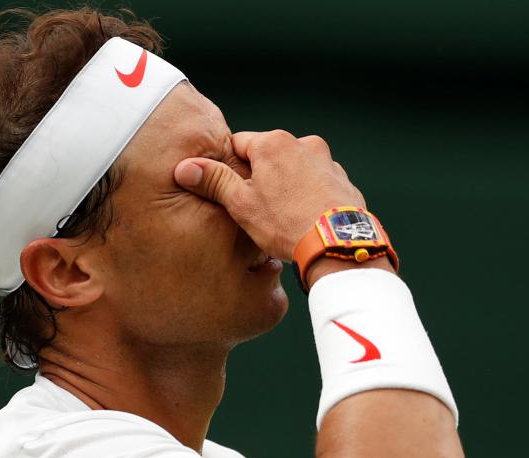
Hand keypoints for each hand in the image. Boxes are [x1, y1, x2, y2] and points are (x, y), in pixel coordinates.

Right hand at [173, 130, 365, 260]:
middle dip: (260, 177)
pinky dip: (309, 195)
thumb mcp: (241, 203)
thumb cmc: (286, 223)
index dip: (230, 167)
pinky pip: (317, 183)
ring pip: (295, 169)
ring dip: (286, 185)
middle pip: (269, 156)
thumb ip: (215, 181)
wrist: (335, 244)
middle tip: (256, 207)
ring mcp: (327, 161)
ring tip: (282, 216)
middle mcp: (303, 144)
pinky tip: (304, 218)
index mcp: (274, 143)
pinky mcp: (342, 180)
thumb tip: (185, 168)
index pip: (238, 143)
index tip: (230, 188)